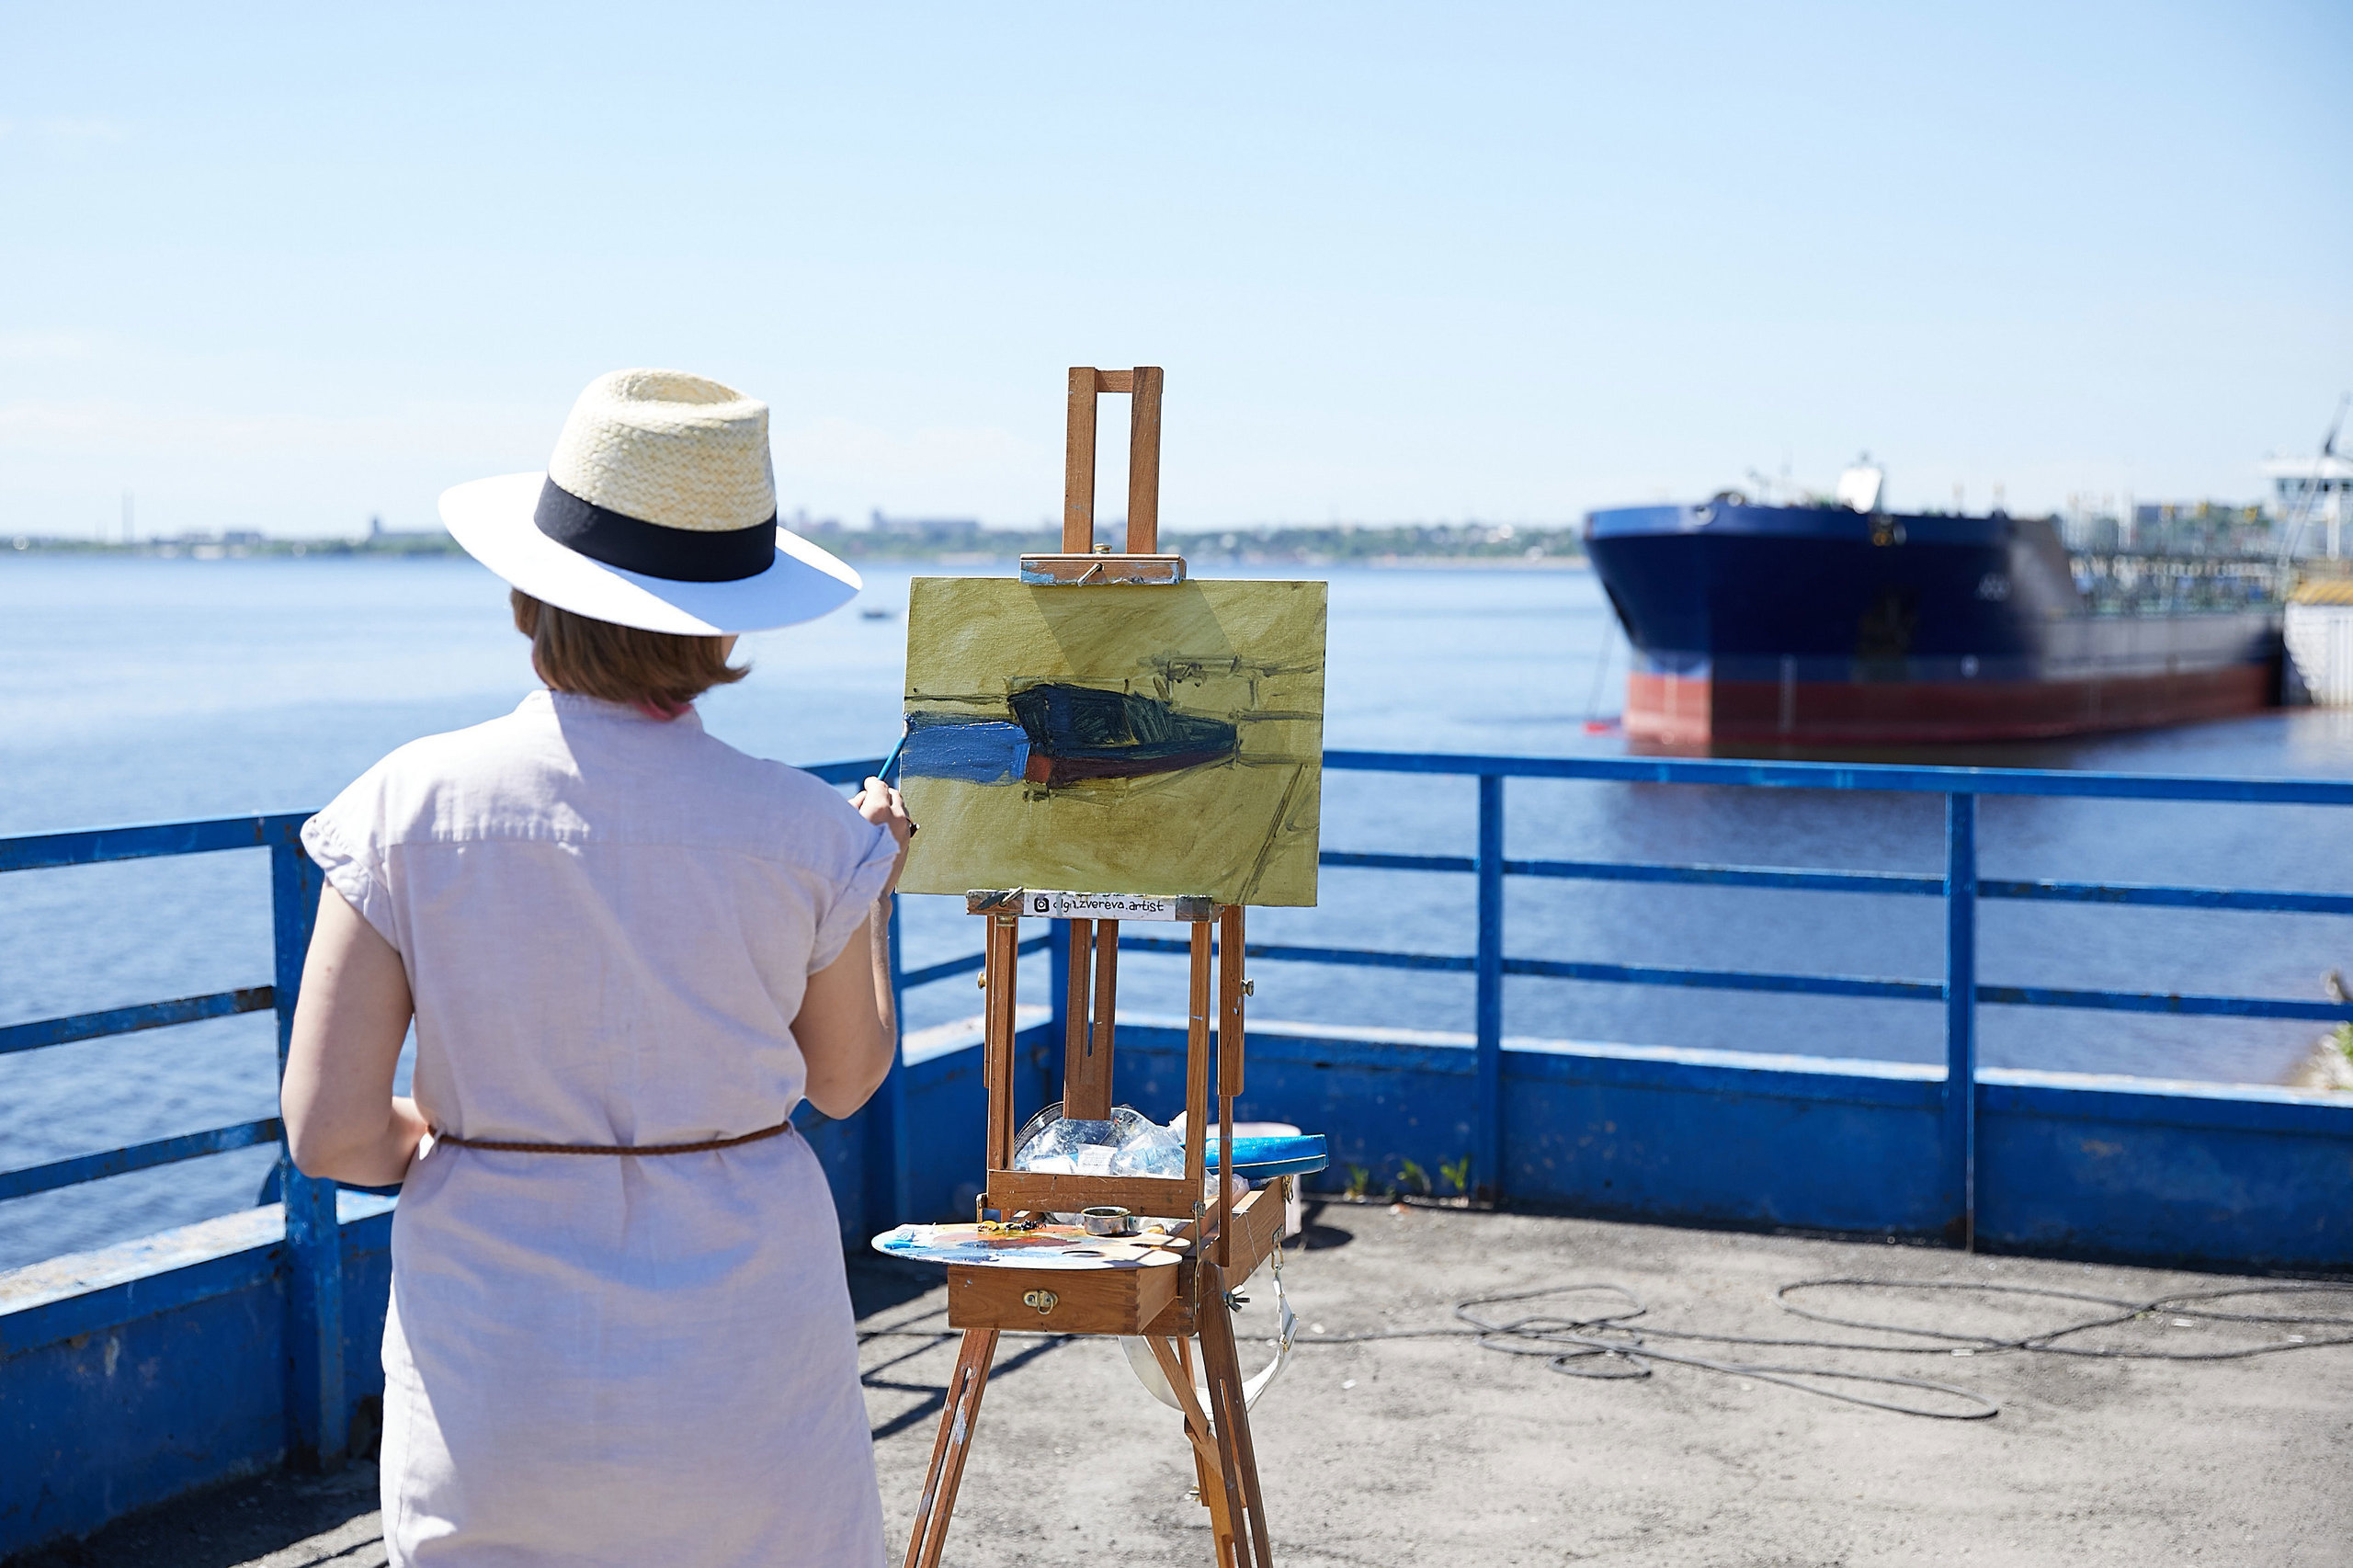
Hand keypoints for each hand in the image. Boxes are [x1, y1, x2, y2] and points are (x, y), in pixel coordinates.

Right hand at [853, 776, 914, 893]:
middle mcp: (897, 816)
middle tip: (872, 799)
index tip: (868, 782)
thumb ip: (856, 804)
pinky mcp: (908, 843)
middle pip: (894, 794)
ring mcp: (905, 830)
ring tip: (877, 817)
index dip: (872, 783)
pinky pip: (904, 825)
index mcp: (879, 807)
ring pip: (902, 809)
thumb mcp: (846, 823)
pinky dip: (896, 823)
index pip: (879, 785)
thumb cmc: (848, 853)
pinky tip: (884, 831)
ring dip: (891, 808)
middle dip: (883, 794)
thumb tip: (866, 797)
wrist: (866, 885)